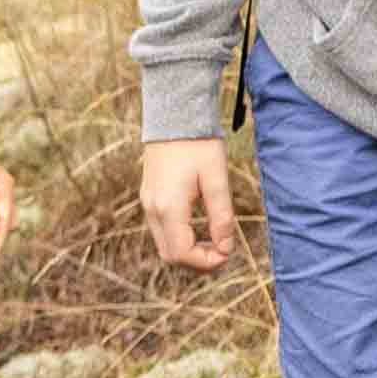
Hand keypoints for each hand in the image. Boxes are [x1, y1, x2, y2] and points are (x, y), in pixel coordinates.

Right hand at [141, 137, 238, 273]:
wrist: (174, 115)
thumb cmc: (199, 144)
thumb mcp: (216, 178)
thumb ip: (222, 216)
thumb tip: (227, 247)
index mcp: (169, 207)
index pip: (182, 254)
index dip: (207, 262)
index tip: (228, 253)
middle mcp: (153, 209)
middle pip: (170, 255)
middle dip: (197, 261)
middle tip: (223, 251)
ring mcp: (148, 204)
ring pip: (164, 245)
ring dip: (189, 250)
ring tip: (215, 240)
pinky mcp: (149, 197)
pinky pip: (161, 230)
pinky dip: (180, 238)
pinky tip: (199, 228)